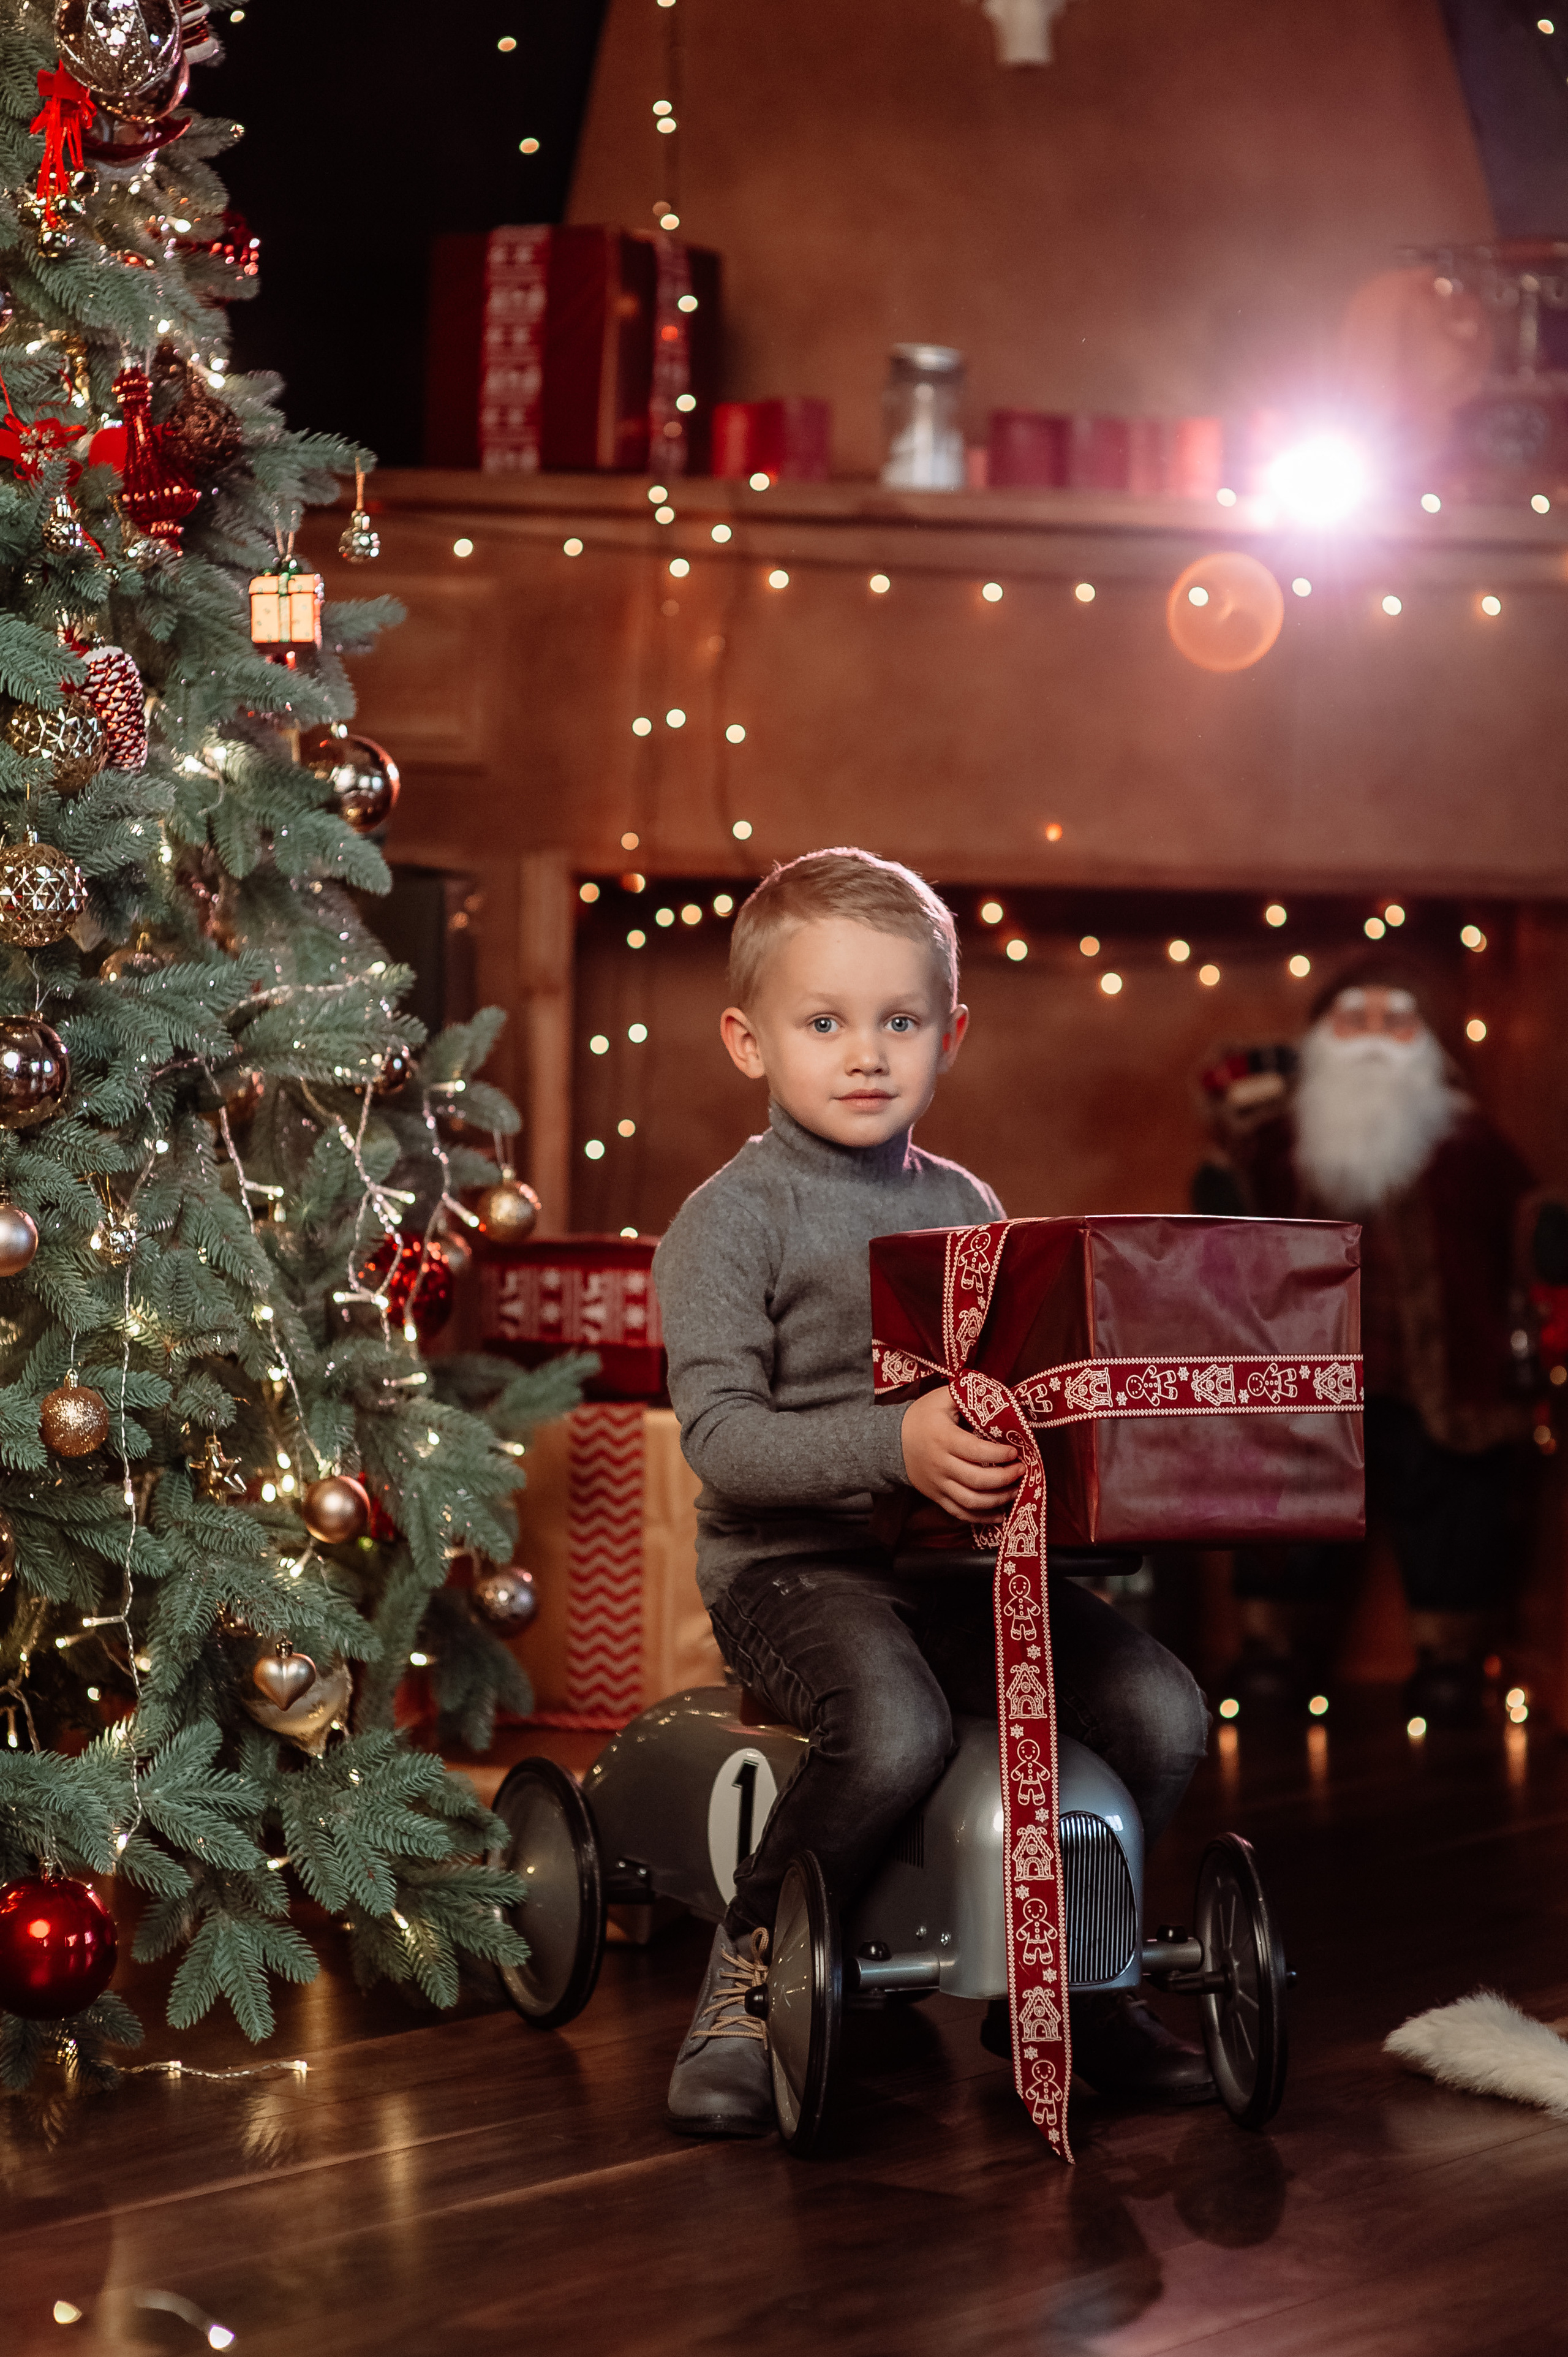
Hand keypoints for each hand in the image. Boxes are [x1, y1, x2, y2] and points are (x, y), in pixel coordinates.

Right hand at [900, 1386, 1021, 1523]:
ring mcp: (938, 1484)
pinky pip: (960, 1513)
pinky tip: (999, 1515)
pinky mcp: (937, 1496)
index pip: (976, 1451)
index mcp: (944, 1438)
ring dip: (998, 1499)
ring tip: (1015, 1490)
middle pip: (977, 1480)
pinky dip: (981, 1518)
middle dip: (1005, 1478)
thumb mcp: (942, 1398)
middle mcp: (941, 1464)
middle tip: (1021, 1470)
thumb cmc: (922, 1417)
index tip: (1015, 1451)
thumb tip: (999, 1394)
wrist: (891, 1441)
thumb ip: (968, 1393)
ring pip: (971, 1501)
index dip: (999, 1454)